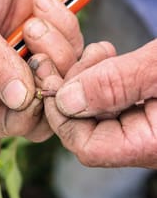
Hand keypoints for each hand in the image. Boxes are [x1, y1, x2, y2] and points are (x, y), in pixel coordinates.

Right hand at [0, 0, 83, 139]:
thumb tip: (18, 100)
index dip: (17, 117)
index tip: (31, 94)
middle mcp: (3, 77)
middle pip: (38, 111)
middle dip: (46, 84)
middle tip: (38, 52)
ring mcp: (31, 60)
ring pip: (62, 81)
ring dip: (57, 49)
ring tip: (35, 17)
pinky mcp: (55, 40)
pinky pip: (77, 51)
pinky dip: (68, 28)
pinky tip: (44, 3)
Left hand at [38, 39, 156, 167]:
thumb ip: (113, 85)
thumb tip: (64, 101)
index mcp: (150, 145)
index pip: (86, 146)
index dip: (60, 115)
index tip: (50, 80)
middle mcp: (146, 142)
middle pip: (86, 127)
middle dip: (70, 89)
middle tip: (71, 55)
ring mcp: (146, 126)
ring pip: (97, 110)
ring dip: (85, 78)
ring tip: (95, 51)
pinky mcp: (148, 109)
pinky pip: (113, 100)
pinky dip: (103, 77)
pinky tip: (105, 55)